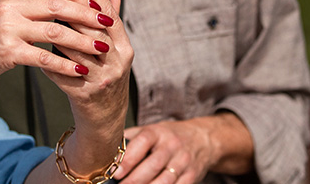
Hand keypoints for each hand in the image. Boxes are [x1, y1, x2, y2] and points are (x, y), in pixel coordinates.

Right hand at [0, 0, 116, 90]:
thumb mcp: (0, 6)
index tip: (98, 3)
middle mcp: (10, 6)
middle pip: (58, 5)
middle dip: (87, 14)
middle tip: (107, 22)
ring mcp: (8, 28)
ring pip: (55, 30)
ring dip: (83, 40)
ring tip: (101, 47)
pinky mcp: (7, 52)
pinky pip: (43, 57)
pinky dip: (65, 64)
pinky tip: (80, 69)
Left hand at [44, 0, 132, 133]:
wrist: (104, 117)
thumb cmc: (104, 76)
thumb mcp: (114, 50)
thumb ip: (111, 23)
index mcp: (124, 48)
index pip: (109, 15)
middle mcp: (117, 64)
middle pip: (92, 30)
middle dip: (71, 10)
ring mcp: (101, 80)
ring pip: (75, 49)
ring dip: (57, 33)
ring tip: (42, 18)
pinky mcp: (83, 94)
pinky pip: (61, 71)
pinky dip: (49, 59)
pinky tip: (39, 49)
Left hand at [116, 114, 254, 183]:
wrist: (203, 139)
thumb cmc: (170, 136)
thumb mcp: (153, 130)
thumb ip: (132, 138)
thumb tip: (106, 149)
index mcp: (159, 132)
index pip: (143, 142)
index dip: (129, 158)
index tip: (116, 172)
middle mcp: (172, 146)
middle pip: (153, 165)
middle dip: (134, 180)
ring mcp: (183, 162)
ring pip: (164, 180)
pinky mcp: (192, 176)